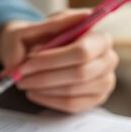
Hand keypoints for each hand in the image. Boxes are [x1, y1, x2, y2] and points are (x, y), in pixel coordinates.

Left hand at [0, 10, 117, 112]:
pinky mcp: (97, 98)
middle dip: (45, 76)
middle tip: (21, 77)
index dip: (53, 59)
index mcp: (99, 37)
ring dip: (43, 88)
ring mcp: (105, 81)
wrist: (42, 51)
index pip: (82, 52)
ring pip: (73, 90)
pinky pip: (72, 104)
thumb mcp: (39, 27)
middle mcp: (109, 59)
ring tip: (24, 83)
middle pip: (80, 73)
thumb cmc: (43, 38)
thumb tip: (58, 36)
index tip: (28, 62)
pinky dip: (48, 100)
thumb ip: (47, 29)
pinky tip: (34, 93)